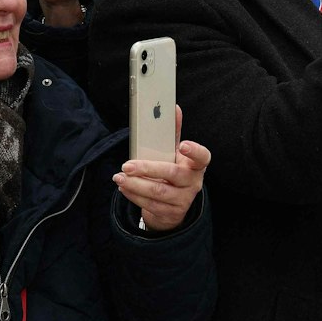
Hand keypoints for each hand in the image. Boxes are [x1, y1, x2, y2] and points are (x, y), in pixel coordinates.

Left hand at [113, 108, 207, 233]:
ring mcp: (184, 200)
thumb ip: (173, 133)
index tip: (183, 145)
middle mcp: (193, 182)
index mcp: (196, 165)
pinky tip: (124, 187)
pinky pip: (150, 205)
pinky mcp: (172, 213)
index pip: (202, 156)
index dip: (194, 151)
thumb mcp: (175, 154)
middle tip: (127, 165)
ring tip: (119, 177)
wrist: (174, 205)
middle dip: (147, 169)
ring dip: (135, 185)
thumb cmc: (173, 171)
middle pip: (172, 174)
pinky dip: (134, 195)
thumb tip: (172, 108)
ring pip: (158, 192)